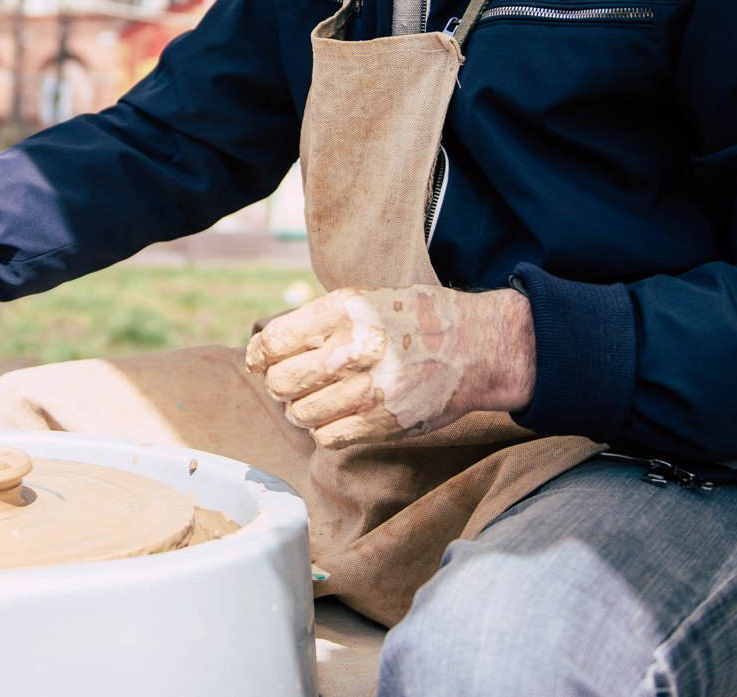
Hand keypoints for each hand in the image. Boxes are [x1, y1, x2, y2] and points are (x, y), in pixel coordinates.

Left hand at [244, 285, 534, 448]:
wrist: (477, 347)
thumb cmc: (414, 319)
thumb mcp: (366, 300)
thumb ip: (317, 322)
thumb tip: (259, 352)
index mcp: (348, 310)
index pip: (276, 340)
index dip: (259, 353)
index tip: (259, 359)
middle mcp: (357, 348)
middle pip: (282, 381)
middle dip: (277, 384)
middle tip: (288, 382)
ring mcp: (372, 389)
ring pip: (300, 413)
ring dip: (299, 409)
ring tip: (315, 398)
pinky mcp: (385, 423)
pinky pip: (327, 437)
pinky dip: (322, 430)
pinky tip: (335, 416)